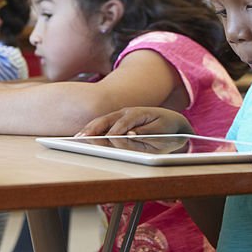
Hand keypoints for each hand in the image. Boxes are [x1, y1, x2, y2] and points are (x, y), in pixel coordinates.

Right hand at [77, 107, 193, 136]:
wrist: (173, 121)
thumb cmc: (167, 130)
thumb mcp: (160, 134)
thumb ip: (144, 135)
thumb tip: (129, 135)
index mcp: (139, 113)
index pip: (123, 124)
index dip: (114, 133)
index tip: (105, 140)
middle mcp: (128, 111)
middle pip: (108, 119)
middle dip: (95, 128)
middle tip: (82, 138)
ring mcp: (122, 114)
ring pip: (102, 120)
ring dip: (90, 128)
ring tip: (77, 138)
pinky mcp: (119, 119)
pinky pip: (103, 123)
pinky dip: (92, 129)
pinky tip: (83, 136)